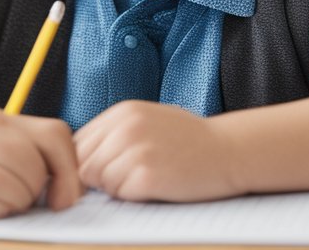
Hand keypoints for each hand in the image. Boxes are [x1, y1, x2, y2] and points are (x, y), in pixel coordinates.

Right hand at [0, 106, 80, 219]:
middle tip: (27, 191)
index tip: (63, 190)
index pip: (52, 136)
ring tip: (8, 198)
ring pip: (16, 193)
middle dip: (38, 189)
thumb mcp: (2, 131)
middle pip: (34, 169)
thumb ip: (39, 148)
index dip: (68, 169)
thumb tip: (68, 194)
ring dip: (20, 203)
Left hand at [75, 101, 239, 201]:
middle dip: (100, 177)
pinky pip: (119, 194)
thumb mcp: (147, 119)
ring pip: (99, 182)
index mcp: (122, 112)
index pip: (79, 143)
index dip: (89, 161)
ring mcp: (136, 151)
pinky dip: (132, 196)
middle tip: (128, 177)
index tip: (107, 169)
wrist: (229, 150)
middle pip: (84, 164)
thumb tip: (81, 156)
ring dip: (117, 188)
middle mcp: (125, 128)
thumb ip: (115, 132)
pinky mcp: (147, 176)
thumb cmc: (190, 139)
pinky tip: (154, 186)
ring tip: (146, 178)